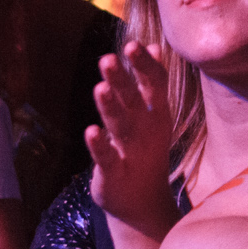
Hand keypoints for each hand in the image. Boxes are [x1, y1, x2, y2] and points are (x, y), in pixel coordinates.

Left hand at [85, 42, 178, 238]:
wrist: (142, 204)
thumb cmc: (145, 149)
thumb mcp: (153, 115)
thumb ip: (150, 81)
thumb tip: (153, 44)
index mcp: (156, 114)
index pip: (154, 85)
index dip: (144, 66)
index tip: (133, 44)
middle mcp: (146, 131)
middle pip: (133, 102)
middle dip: (122, 81)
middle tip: (108, 58)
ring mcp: (131, 153)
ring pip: (120, 127)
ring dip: (110, 108)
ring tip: (100, 88)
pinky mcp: (114, 174)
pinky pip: (107, 158)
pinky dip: (100, 146)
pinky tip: (91, 132)